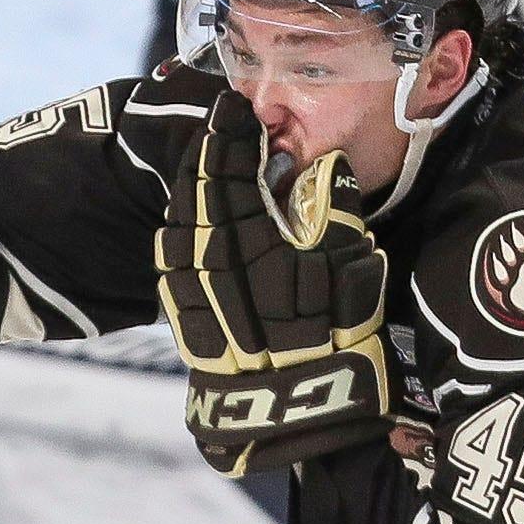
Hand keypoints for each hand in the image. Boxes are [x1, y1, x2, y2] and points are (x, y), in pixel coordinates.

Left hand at [157, 93, 393, 478]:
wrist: (293, 415)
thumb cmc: (335, 336)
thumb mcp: (353, 267)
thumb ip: (336, 208)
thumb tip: (327, 166)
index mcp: (249, 232)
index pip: (231, 167)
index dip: (232, 133)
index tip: (236, 107)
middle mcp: (208, 253)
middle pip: (199, 189)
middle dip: (210, 155)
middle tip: (223, 130)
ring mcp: (187, 286)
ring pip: (180, 220)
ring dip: (193, 190)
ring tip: (209, 170)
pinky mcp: (179, 316)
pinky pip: (171, 258)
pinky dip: (183, 230)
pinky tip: (194, 224)